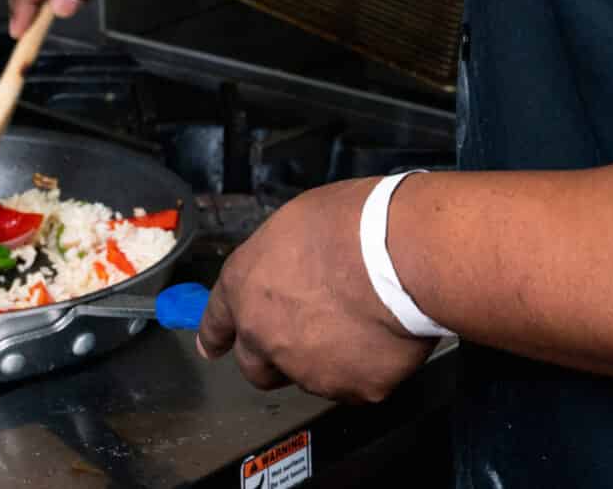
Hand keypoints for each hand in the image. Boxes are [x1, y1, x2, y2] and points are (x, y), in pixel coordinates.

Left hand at [195, 178, 436, 403]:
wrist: (399, 255)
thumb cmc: (352, 225)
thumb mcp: (296, 222)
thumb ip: (281, 261)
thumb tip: (291, 269)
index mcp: (246, 287)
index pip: (217, 321)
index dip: (216, 335)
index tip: (213, 347)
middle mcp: (266, 335)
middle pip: (256, 367)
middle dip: (272, 359)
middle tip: (304, 336)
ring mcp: (308, 369)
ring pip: (310, 377)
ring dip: (325, 358)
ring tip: (358, 321)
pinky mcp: (352, 389)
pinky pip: (358, 384)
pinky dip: (366, 368)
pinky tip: (382, 335)